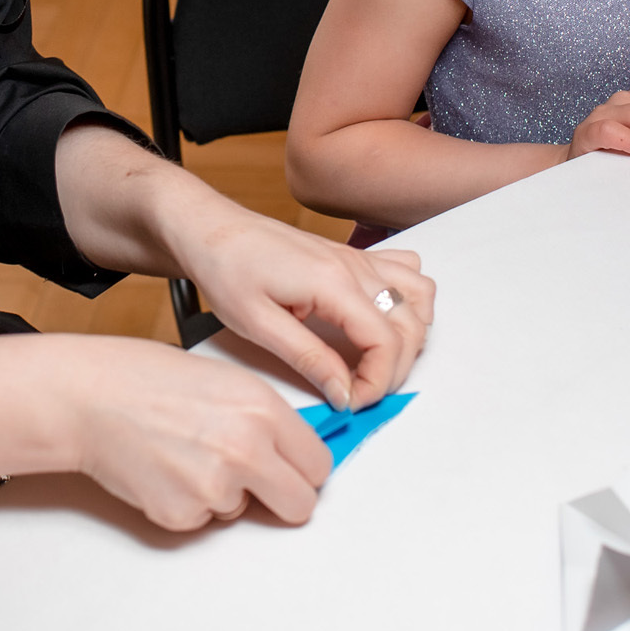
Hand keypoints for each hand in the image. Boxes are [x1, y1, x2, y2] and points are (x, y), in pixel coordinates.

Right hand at [64, 337, 333, 531]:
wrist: (89, 397)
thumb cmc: (146, 379)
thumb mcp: (225, 380)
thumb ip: (266, 417)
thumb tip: (294, 450)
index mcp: (262, 408)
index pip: (319, 465)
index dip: (304, 468)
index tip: (294, 468)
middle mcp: (246, 449)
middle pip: (300, 505)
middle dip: (284, 498)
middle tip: (258, 481)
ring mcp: (214, 486)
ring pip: (243, 511)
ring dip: (225, 493)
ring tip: (187, 453)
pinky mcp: (182, 514)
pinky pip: (203, 519)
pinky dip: (188, 502)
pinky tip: (166, 468)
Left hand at [175, 209, 435, 412]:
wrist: (210, 229)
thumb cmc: (226, 268)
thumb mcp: (258, 324)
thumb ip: (308, 359)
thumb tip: (343, 391)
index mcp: (332, 282)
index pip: (386, 340)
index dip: (377, 380)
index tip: (351, 400)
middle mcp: (354, 266)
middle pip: (409, 324)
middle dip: (394, 368)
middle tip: (359, 391)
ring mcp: (357, 258)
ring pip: (419, 296)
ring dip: (411, 334)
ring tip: (378, 361)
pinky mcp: (351, 257)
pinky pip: (405, 272)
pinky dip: (409, 300)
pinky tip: (384, 321)